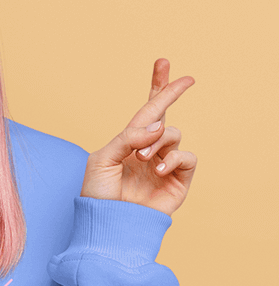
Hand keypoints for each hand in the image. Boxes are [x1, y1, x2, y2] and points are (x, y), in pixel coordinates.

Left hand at [80, 58, 196, 216]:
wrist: (107, 224)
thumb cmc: (98, 194)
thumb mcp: (103, 159)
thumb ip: (128, 138)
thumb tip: (156, 126)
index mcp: (128, 142)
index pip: (145, 111)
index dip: (156, 88)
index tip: (163, 62)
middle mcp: (148, 150)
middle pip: (164, 115)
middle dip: (172, 93)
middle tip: (186, 80)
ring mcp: (164, 165)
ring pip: (173, 134)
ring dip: (157, 141)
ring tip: (142, 157)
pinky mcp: (178, 181)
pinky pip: (187, 157)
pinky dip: (173, 157)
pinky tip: (158, 168)